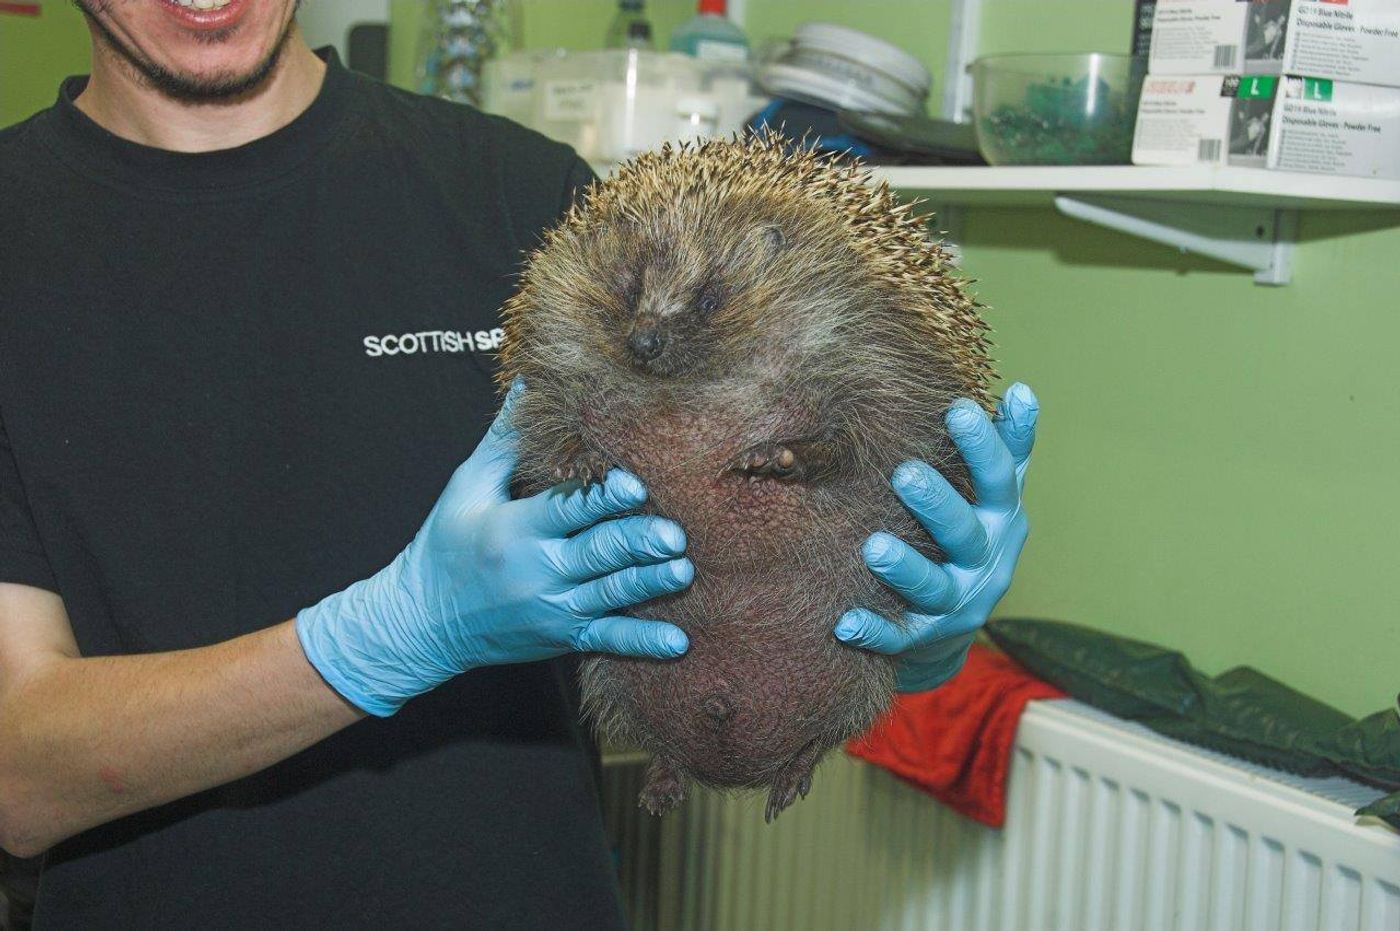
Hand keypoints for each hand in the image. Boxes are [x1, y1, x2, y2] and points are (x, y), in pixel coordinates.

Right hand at [296, 382, 693, 715]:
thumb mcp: (467, 487)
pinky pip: (609, 641)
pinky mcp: (563, 638)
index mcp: (515, 529)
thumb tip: (530, 383)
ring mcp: (553, 609)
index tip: (636, 484)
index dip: (603, 497)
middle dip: (638, 542)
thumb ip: (505, 439)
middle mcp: (536, 571)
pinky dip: (644, 643)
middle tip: (675, 533)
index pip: (566, 508)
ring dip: (650, 582)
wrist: (421, 624)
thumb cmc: (445, 545)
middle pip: (598, 552)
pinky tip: (679, 642)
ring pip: (612, 593)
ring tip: (684, 570)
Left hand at [834, 383, 1037, 691]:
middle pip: (964, 534)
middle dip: (936, 504)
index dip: (982, 446)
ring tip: (872, 547)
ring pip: (933, 587)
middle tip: (904, 473)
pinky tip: (846, 623)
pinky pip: (899, 637)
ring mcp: (956, 603)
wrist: (954, 623)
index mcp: (1000, 519)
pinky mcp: (923, 637)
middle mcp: (984, 562)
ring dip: (905, 568)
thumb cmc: (968, 536)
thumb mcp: (993, 496)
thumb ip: (1006, 448)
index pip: (998, 479)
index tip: (958, 409)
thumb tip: (1020, 388)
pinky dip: (874, 632)